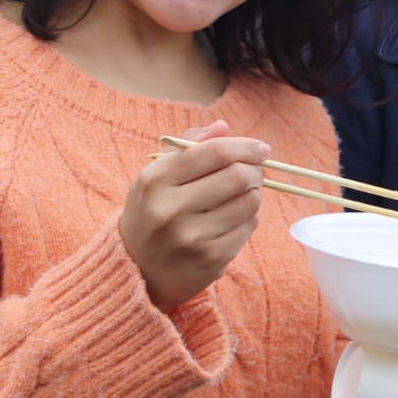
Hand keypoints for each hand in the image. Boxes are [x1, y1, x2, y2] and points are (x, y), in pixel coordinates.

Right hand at [121, 119, 268, 311]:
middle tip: (257, 171)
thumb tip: (222, 127)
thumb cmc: (152, 212)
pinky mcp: (211, 259)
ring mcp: (192, 238)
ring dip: (254, 194)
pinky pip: (248, 227)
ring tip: (243, 194)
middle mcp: (171, 209)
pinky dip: (249, 218)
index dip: (245, 147)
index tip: (261, 148)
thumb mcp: (157, 176)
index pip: (214, 153)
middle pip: (237, 176)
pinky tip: (233, 218)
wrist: (136, 270)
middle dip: (255, 170)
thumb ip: (188, 148)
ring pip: (249, 202)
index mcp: (155, 181)